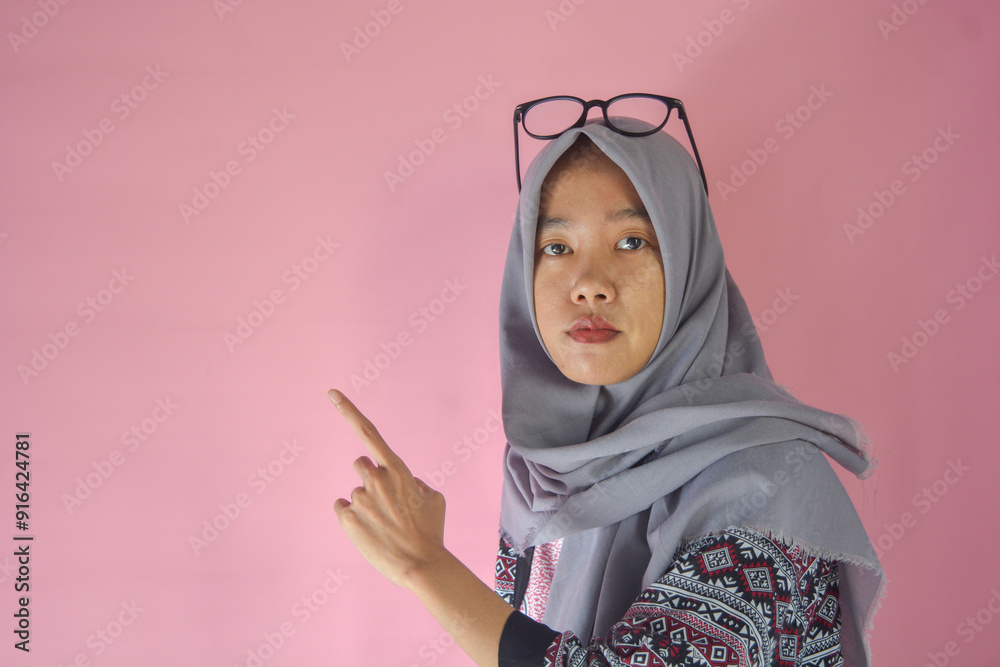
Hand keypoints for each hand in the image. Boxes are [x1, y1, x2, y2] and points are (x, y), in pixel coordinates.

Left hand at [330, 389, 447, 587]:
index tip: (331, 393)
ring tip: (385, 526)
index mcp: (398, 469)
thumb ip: (416, 481)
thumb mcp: (435, 498)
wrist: (421, 566)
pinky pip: (343, 508)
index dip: (348, 410)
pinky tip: (370, 531)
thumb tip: (405, 481)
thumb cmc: (432, 531)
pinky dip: (353, 517)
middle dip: (370, 477)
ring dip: (367, 503)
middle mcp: (375, 478)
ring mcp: (359, 498)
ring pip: (356, 492)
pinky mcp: (346, 517)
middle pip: (361, 465)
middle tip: (386, 502)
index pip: (369, 432)